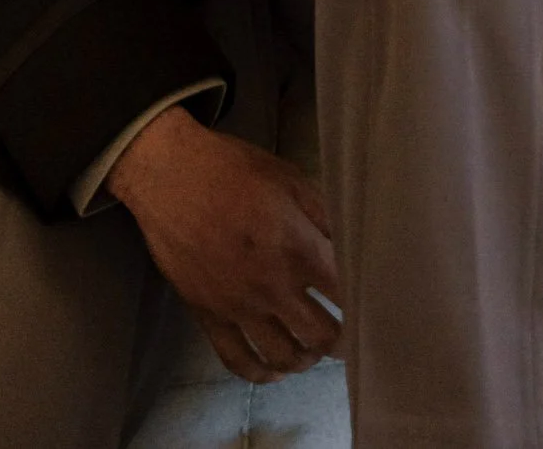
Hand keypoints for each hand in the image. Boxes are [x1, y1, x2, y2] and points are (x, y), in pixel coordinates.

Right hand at [105, 107, 342, 380]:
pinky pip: (238, 361)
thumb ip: (323, 214)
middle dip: (340, 341)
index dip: (364, 305)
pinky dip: (261, 373)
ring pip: (283, 356)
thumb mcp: (288, 178)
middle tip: (346, 336)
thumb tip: (352, 244)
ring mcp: (238, 306)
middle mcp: (272, 285)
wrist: (169, 174)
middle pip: (320, 336)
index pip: (345, 294)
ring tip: (312, 350)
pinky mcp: (208, 316)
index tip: (373, 309)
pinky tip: (274, 370)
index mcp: (297, 246)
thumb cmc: (232, 169)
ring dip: (305, 359)